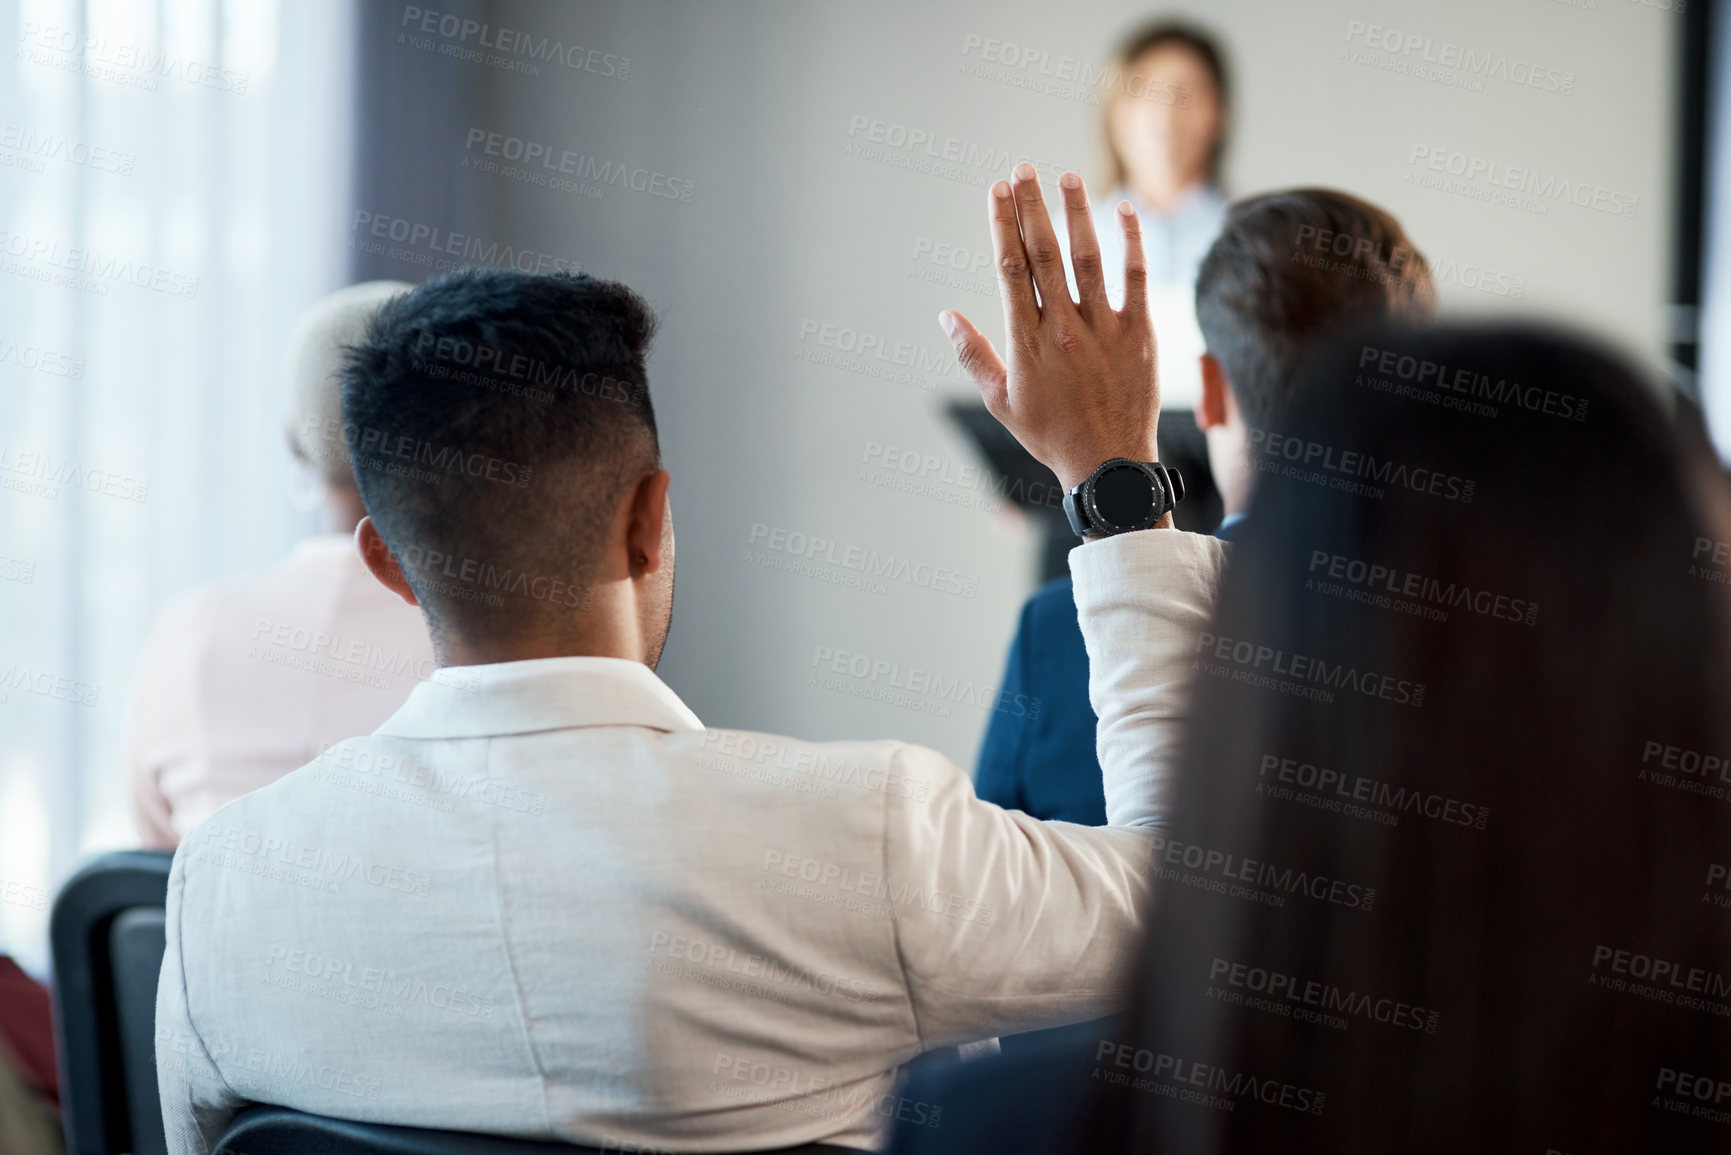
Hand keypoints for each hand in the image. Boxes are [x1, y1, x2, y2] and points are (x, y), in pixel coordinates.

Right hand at [939, 164, 1159, 494]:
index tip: (997, 190)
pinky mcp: (1139, 333)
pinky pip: (1135, 278)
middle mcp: (1063, 328)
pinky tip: (1124, 209)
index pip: (1011, 269)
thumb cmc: (1050, 435)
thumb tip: (945, 316)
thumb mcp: (1001, 401)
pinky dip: (1131, 242)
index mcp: (1027, 342)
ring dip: (1076, 213)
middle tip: (1024, 169)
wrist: (1108, 464)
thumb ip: (973, 356)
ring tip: (1067, 177)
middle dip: (1032, 207)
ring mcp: (1104, 329)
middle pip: (1044, 254)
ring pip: (1088, 258)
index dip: (1003, 225)